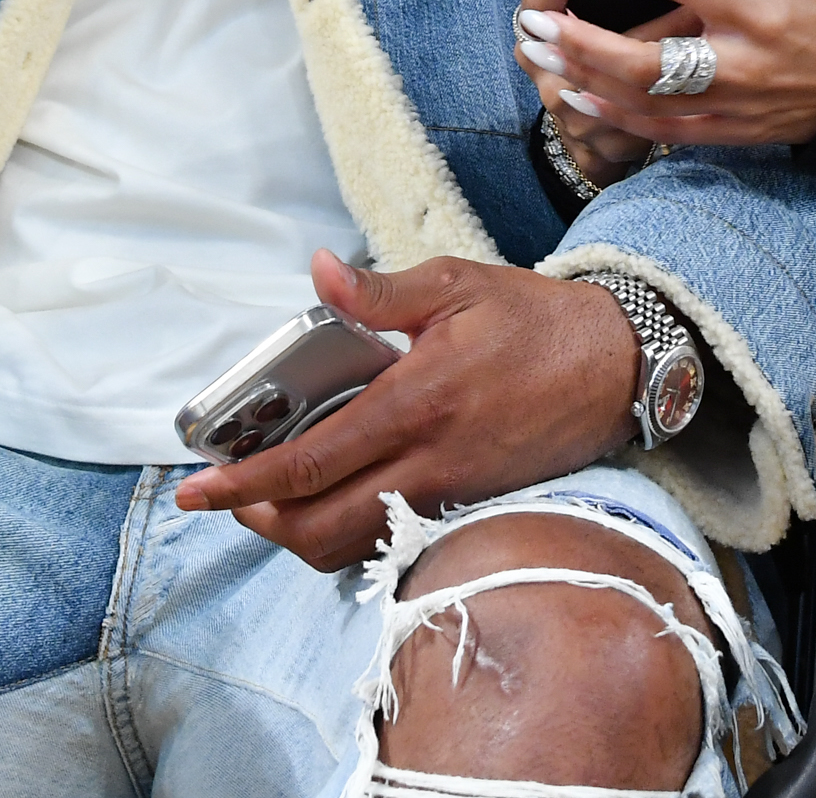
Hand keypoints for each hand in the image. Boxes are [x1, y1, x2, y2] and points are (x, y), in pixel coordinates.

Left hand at [175, 250, 641, 568]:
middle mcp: (428, 463)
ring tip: (273, 495)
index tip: (199, 487)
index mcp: (414, 404)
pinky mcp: (467, 505)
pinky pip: (391, 538)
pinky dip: (347, 529)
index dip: (245, 483)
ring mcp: (450, 494)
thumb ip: (378, 292)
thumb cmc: (534, 321)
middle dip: (261, 521)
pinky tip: (334, 493)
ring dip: (301, 531)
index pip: (311, 463)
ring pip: (353, 545)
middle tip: (230, 494)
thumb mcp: (454, 285)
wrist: (616, 365)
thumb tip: (317, 271)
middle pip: (320, 529)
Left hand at [516, 0, 815, 148]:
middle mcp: (736, 61)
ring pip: (642, 99)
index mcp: (756, 10)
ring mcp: (730, 103)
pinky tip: (578, 99)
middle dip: (581, 40)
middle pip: (642, 56)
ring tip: (538, 57)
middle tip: (534, 22)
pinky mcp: (730, 131)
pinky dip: (617, 117)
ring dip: (584, 78)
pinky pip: (662, 131)